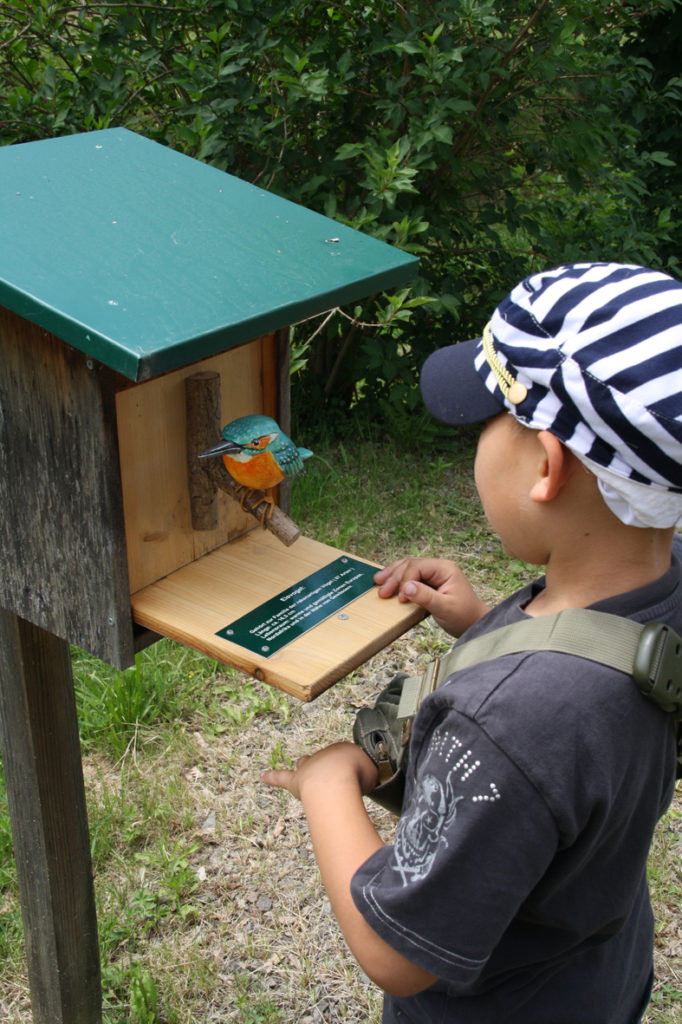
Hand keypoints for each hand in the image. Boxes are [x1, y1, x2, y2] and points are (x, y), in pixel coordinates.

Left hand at [261, 742, 378, 801]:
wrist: (336, 780)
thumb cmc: (355, 776)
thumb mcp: (372, 773)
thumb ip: (369, 775)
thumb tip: (371, 780)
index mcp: (342, 751)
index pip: (346, 758)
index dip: (351, 768)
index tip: (357, 776)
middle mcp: (324, 756)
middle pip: (324, 757)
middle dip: (327, 763)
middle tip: (333, 773)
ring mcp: (308, 768)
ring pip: (304, 763)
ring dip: (306, 767)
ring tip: (306, 772)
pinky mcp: (295, 782)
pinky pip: (281, 777)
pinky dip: (272, 776)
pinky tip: (263, 775)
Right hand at [374, 557, 489, 635]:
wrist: (475, 624)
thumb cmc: (464, 616)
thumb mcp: (445, 608)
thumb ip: (426, 596)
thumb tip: (406, 587)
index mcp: (445, 569)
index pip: (417, 567)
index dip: (405, 580)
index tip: (400, 597)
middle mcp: (440, 568)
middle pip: (410, 565)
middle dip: (394, 576)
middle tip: (381, 589)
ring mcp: (435, 575)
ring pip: (409, 568)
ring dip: (394, 575)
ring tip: (378, 581)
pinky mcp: (432, 584)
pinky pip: (412, 577)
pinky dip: (400, 581)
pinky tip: (390, 583)